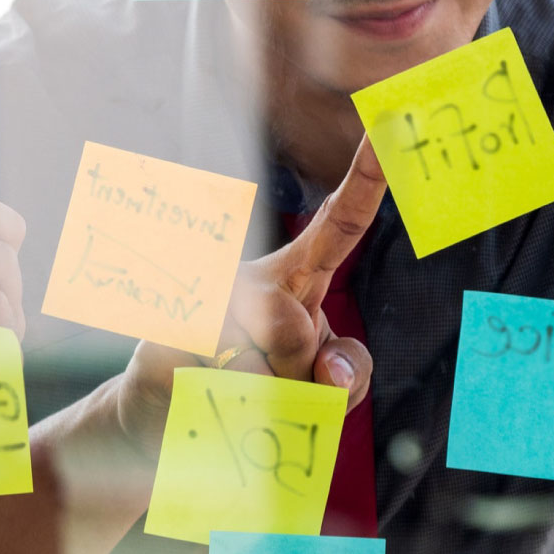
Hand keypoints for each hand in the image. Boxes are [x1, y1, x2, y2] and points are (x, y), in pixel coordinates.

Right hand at [117, 136, 388, 456]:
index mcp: (292, 281)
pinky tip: (203, 397)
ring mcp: (201, 302)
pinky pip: (218, 383)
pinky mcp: (164, 335)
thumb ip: (350, 375)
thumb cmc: (255, 402)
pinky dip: (223, 409)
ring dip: (259, 403)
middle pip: (295, 329)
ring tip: (233, 397)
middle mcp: (248, 279)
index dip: (365, 181)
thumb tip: (328, 369)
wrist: (166, 426)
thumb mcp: (323, 396)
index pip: (337, 227)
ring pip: (257, 365)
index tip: (390, 127)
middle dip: (293, 381)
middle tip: (270, 394)